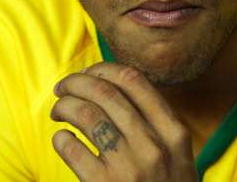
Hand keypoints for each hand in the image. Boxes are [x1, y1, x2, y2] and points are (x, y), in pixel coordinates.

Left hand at [50, 62, 197, 180]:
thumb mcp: (178, 157)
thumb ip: (157, 124)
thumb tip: (114, 87)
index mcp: (174, 132)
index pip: (134, 81)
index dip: (105, 69)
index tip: (90, 72)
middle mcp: (154, 146)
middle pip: (105, 92)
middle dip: (77, 83)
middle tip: (63, 87)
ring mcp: (129, 168)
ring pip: (86, 115)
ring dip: (65, 107)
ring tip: (58, 112)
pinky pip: (71, 148)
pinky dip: (60, 138)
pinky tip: (61, 140)